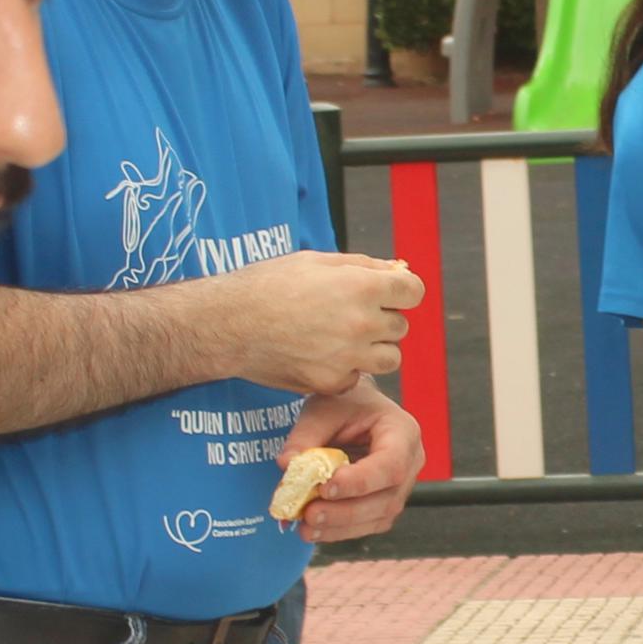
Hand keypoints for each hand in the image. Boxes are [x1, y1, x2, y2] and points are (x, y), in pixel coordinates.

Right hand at [231, 250, 422, 398]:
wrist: (228, 324)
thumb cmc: (267, 285)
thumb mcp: (316, 260)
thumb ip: (362, 266)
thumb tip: (396, 270)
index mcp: (360, 287)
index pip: (414, 292)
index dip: (403, 290)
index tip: (391, 293)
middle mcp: (360, 324)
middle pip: (401, 326)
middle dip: (383, 319)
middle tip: (351, 315)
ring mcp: (348, 357)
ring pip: (390, 358)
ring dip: (375, 348)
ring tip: (344, 338)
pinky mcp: (332, 383)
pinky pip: (359, 377)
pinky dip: (347, 370)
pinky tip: (322, 355)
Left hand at [281, 388, 424, 543]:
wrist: (355, 411)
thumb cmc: (344, 405)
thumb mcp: (322, 410)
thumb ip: (305, 436)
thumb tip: (286, 465)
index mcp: (403, 432)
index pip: (390, 464)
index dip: (360, 482)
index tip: (325, 487)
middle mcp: (411, 462)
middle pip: (386, 499)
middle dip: (345, 512)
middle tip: (309, 514)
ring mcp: (401, 487)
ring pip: (378, 518)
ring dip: (340, 527)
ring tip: (305, 527)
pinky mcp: (385, 504)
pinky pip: (368, 525)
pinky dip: (340, 531)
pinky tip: (314, 530)